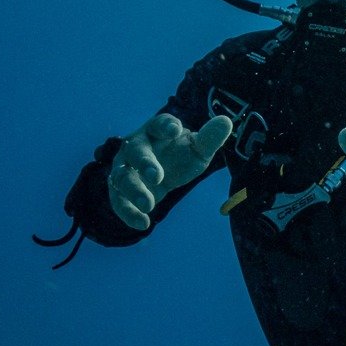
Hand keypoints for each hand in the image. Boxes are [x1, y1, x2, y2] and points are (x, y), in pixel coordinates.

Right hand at [108, 112, 232, 231]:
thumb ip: (209, 138)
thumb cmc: (180, 155)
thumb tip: (226, 121)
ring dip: (134, 190)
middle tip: (157, 177)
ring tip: (148, 204)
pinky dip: (129, 213)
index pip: (159, 124)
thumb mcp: (197, 149)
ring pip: (122, 177)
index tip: (175, 129)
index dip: (166, 125)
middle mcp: (135, 146)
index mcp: (155, 130)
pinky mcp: (120, 191)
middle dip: (145, 163)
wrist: (163, 172)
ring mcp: (124, 168)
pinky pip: (119, 201)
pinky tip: (143, 223)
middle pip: (136, 151)